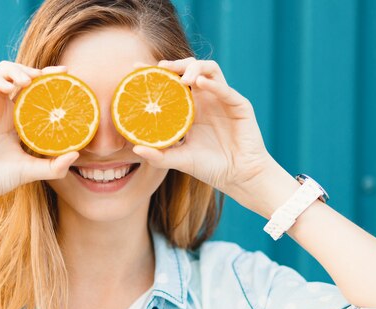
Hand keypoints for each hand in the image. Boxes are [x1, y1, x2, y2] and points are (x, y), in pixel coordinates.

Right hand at [0, 61, 79, 207]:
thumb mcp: (32, 171)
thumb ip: (55, 166)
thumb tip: (77, 154)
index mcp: (16, 117)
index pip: (32, 88)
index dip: (48, 76)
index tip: (66, 72)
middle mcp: (1, 108)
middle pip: (15, 74)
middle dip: (30, 69)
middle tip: (43, 76)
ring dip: (13, 70)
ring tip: (27, 81)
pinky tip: (9, 88)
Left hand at [130, 58, 274, 194]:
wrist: (238, 177)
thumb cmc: (210, 167)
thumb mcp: (180, 161)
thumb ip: (159, 156)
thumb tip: (135, 148)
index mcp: (190, 108)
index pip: (171, 83)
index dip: (155, 74)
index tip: (136, 68)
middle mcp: (205, 99)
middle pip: (189, 69)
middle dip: (175, 64)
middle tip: (159, 68)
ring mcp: (222, 99)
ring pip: (209, 69)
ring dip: (194, 68)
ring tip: (182, 79)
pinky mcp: (239, 105)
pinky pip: (225, 89)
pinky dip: (212, 84)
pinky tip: (199, 83)